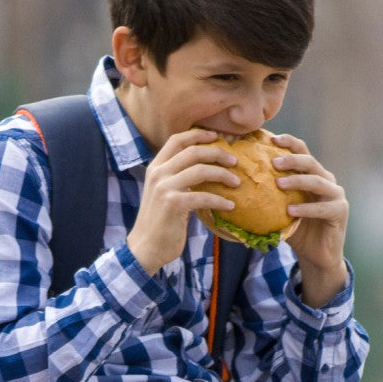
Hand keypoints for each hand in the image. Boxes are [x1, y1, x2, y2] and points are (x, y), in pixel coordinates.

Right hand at [127, 129, 239, 274]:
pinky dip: (220, 200)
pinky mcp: (173, 204)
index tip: (217, 136)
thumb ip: (177, 178)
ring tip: (236, 182)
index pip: (177, 140)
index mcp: (155, 168)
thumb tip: (205, 169)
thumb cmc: (160, 222)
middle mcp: (158, 173)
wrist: (146, 247)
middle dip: (217, 153)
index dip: (198, 134)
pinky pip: (203, 196)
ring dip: (223, 175)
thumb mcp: (164, 194)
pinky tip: (230, 205)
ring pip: (201, 171)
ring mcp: (164, 188)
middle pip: (193, 152)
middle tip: (234, 162)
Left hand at [271, 133, 348, 306]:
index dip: (289, 143)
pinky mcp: (339, 212)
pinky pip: (322, 208)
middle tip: (273, 162)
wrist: (316, 255)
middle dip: (291, 159)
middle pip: (310, 162)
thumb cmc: (296, 230)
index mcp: (313, 175)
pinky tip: (290, 211)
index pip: (302, 151)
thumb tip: (233, 187)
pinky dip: (306, 209)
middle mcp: (326, 180)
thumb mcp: (279, 210)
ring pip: (317, 181)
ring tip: (279, 183)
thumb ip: (267, 196)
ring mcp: (335, 195)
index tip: (270, 139)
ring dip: (297, 180)